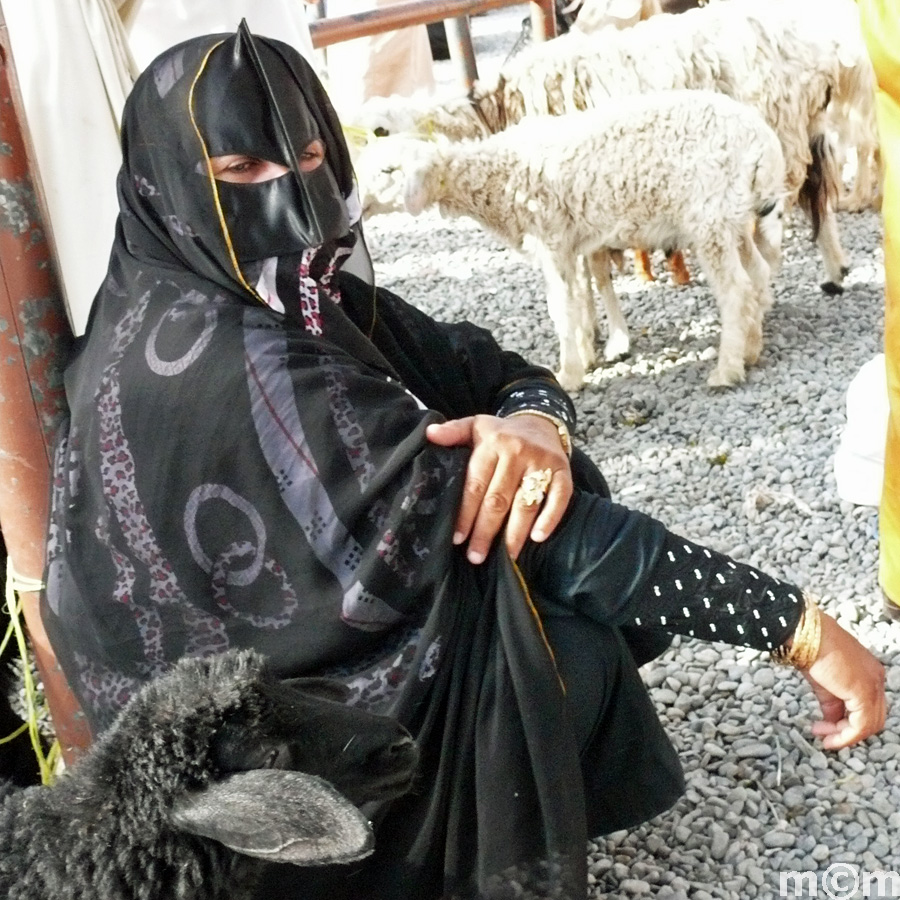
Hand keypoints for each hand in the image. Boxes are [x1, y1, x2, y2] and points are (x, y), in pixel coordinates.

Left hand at [425, 414, 572, 563]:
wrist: (541, 422)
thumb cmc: (502, 433)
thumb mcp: (475, 425)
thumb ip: (453, 432)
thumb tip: (430, 434)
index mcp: (492, 444)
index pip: (475, 485)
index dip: (465, 514)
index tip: (458, 539)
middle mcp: (517, 452)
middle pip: (499, 499)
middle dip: (486, 531)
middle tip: (476, 557)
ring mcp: (542, 463)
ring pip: (526, 503)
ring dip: (515, 533)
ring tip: (506, 557)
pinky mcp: (564, 471)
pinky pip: (560, 498)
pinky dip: (550, 519)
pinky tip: (537, 538)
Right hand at [800, 611, 885, 748]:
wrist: (807, 635)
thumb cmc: (812, 649)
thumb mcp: (824, 682)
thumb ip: (832, 703)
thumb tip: (832, 721)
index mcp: (870, 673)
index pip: (867, 706)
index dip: (848, 721)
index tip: (826, 727)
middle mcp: (877, 680)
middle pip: (872, 718)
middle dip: (847, 730)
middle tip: (825, 735)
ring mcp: (873, 686)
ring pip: (870, 725)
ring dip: (845, 735)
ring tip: (824, 736)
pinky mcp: (864, 693)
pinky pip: (861, 725)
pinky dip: (846, 736)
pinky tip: (829, 737)